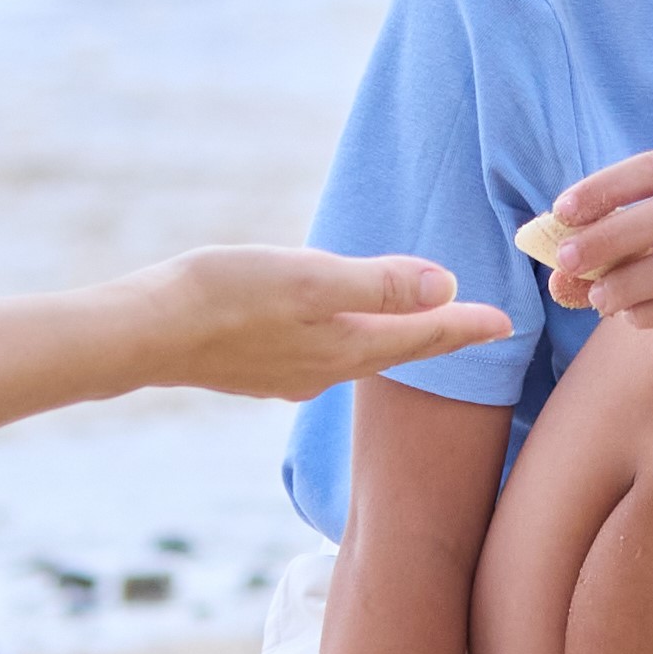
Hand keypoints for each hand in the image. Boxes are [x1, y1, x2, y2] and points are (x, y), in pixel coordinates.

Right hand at [123, 248, 507, 404]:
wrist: (142, 333)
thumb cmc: (225, 297)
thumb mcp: (309, 279)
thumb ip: (376, 284)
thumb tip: (443, 285)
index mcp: (345, 347)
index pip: (425, 338)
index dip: (468, 326)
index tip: (509, 323)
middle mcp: (324, 371)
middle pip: (397, 350)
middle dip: (438, 336)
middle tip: (475, 323)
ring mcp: (288, 374)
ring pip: (358, 353)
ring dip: (391, 335)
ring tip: (414, 319)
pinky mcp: (256, 367)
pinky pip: (322, 350)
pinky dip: (346, 335)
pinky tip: (333, 324)